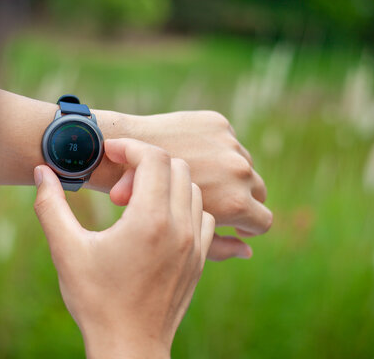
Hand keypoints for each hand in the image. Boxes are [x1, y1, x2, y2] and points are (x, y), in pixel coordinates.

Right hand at [33, 138, 214, 358]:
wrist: (128, 345)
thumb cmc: (96, 300)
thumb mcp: (67, 250)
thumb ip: (51, 206)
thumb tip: (41, 172)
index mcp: (150, 220)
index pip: (154, 158)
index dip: (130, 146)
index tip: (110, 151)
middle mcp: (180, 227)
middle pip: (177, 167)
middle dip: (146, 165)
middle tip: (118, 191)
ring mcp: (196, 243)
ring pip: (193, 189)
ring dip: (166, 185)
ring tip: (136, 206)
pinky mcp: (201, 258)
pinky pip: (204, 216)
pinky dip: (184, 206)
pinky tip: (159, 223)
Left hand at [91, 110, 271, 260]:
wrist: (111, 155)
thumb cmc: (139, 206)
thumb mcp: (180, 236)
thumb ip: (219, 247)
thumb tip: (248, 251)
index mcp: (234, 203)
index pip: (262, 221)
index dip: (249, 226)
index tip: (234, 226)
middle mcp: (238, 171)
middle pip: (258, 190)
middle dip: (242, 198)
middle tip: (217, 202)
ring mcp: (230, 144)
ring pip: (244, 164)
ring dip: (229, 172)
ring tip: (199, 178)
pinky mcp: (218, 122)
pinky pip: (227, 141)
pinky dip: (215, 149)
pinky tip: (188, 156)